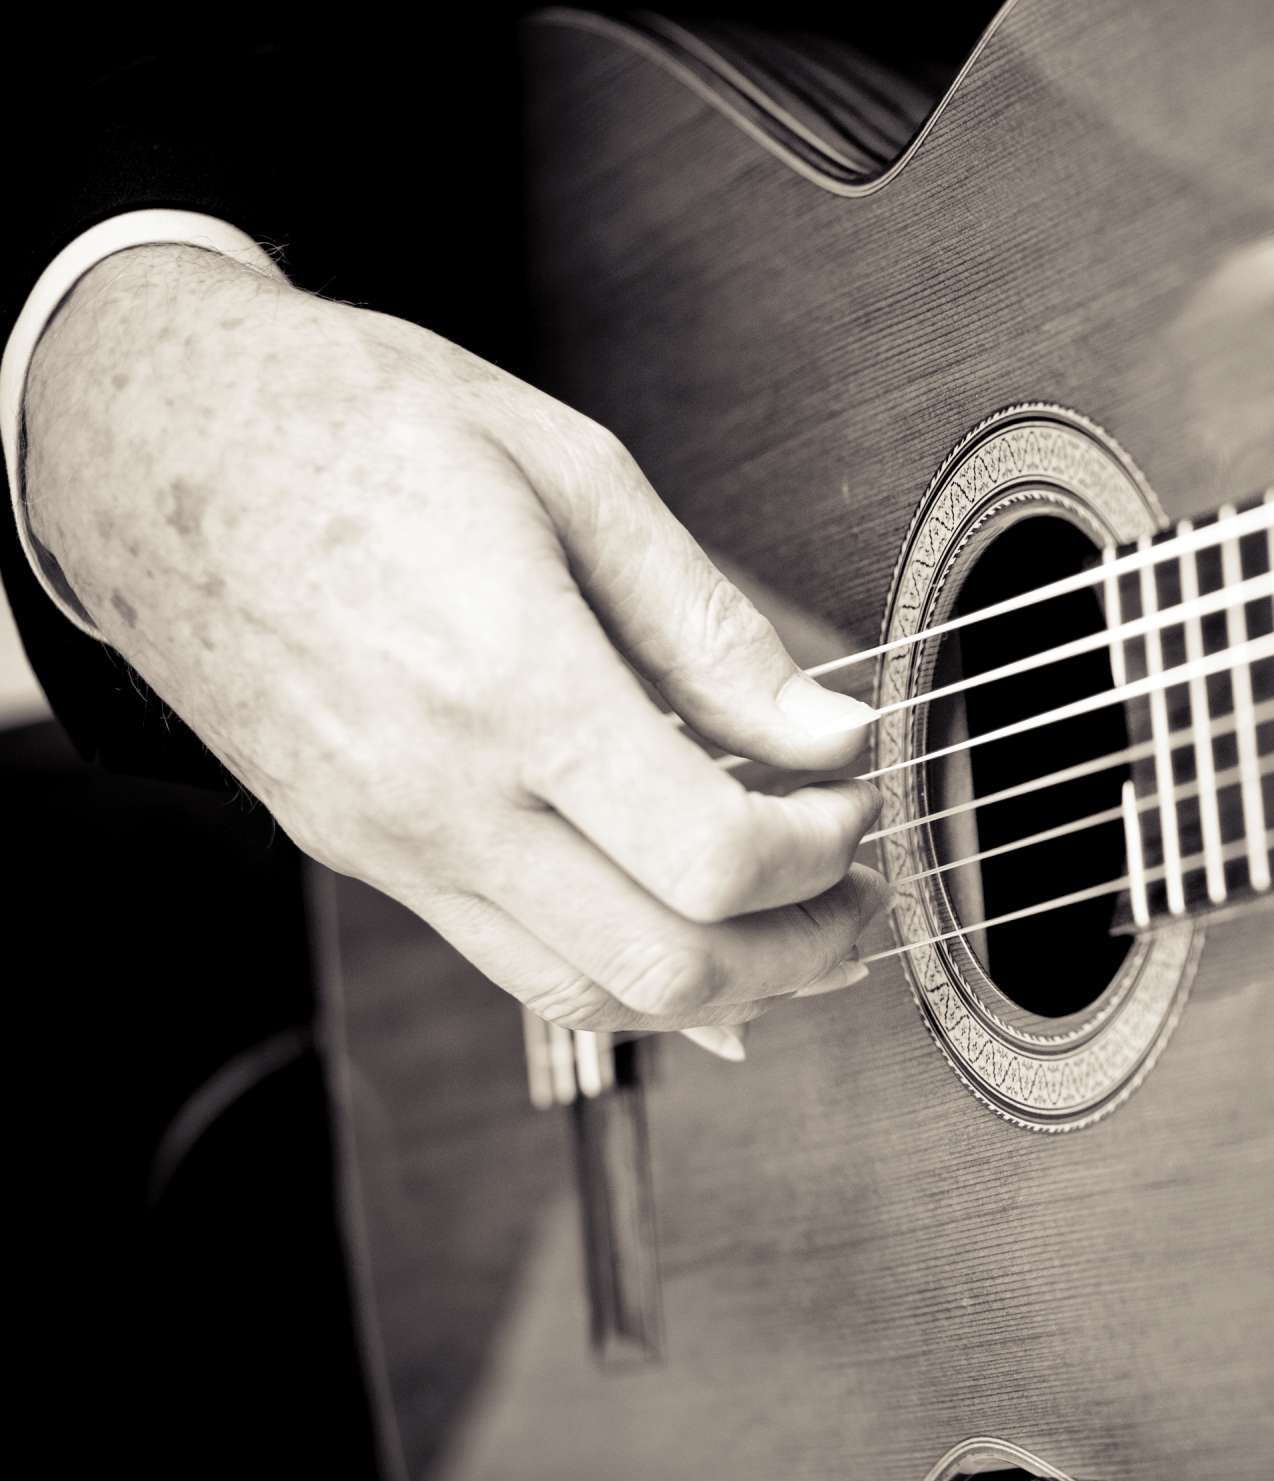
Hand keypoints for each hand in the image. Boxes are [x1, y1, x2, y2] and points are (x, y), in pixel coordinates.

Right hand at [25, 244, 887, 1044]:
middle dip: (799, 952)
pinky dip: (621, 971)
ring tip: (796, 925)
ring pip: (585, 997)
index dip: (821, 852)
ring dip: (722, 988)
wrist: (145, 440)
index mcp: (508, 680)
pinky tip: (684, 925)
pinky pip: (511, 962)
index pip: (710, 856)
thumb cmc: (347, 423)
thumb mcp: (568, 471)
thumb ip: (708, 627)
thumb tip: (825, 729)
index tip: (855, 798)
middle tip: (859, 893)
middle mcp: (440, 792)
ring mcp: (389, 840)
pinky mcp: (358, 852)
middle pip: (663, 966)